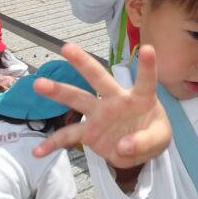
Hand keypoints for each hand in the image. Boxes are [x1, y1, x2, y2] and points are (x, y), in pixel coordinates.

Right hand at [32, 43, 171, 168]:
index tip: (148, 49)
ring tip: (39, 84)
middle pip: (100, 79)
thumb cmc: (153, 135)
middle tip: (67, 47)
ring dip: (58, 91)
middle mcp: (116, 100)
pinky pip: (68, 135)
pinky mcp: (89, 132)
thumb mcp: (159, 140)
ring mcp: (100, 114)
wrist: (140, 151)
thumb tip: (122, 146)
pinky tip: (38, 152)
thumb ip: (145, 141)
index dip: (147, 65)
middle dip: (84, 63)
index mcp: (140, 97)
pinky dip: (53, 144)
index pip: (145, 80)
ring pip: (78, 99)